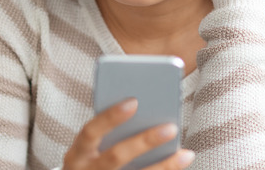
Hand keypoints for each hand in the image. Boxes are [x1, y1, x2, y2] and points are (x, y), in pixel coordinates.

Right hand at [62, 98, 194, 169]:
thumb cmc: (93, 161)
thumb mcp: (91, 148)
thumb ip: (110, 131)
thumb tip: (144, 107)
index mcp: (77, 153)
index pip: (90, 131)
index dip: (110, 117)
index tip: (134, 101)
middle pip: (116, 156)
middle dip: (144, 142)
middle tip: (171, 127)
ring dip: (164, 166)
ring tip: (186, 154)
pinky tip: (181, 164)